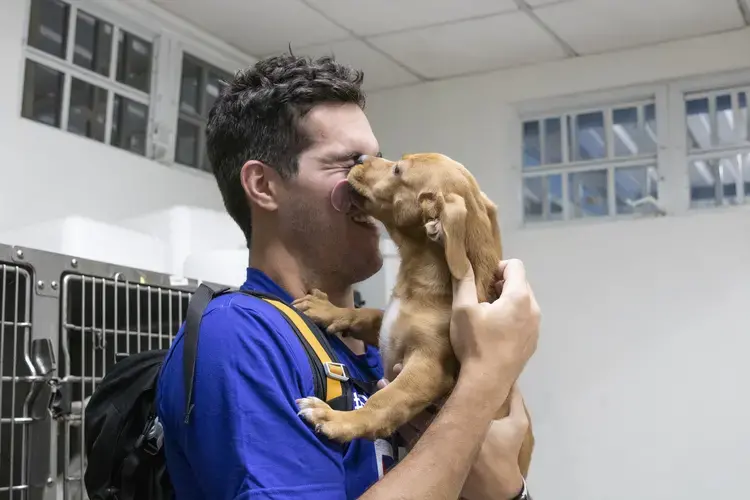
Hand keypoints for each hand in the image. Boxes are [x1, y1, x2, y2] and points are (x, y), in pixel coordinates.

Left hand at [390, 382, 529, 499]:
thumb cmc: (506, 454)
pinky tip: (389, 412)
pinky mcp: (432, 457)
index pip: (445, 398)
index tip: (416, 366)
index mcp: (468, 423)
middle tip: (389, 373)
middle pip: (422, 408)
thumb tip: (511, 378)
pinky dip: (400, 424)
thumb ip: (514, 401)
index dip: (430, 382)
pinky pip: (412, 439)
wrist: (496, 488)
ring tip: (382, 385)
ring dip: (397, 406)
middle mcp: (449, 435)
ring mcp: (438, 448)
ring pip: (412, 423)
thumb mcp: (517, 426)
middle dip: (406, 391)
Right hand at [450, 259, 539, 390]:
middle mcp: (534, 309)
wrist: (487, 382)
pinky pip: (526, 319)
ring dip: (508, 301)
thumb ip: (463, 280)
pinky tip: (497, 333)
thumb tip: (461, 258)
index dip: (497, 267)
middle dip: (502, 284)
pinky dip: (514, 318)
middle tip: (482, 298)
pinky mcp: (533, 342)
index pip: (515, 265)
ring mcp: (536, 327)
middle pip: (521, 283)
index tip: (482, 282)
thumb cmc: (475, 343)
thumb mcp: (463, 308)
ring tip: (489, 316)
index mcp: (519, 297)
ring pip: (525, 302)